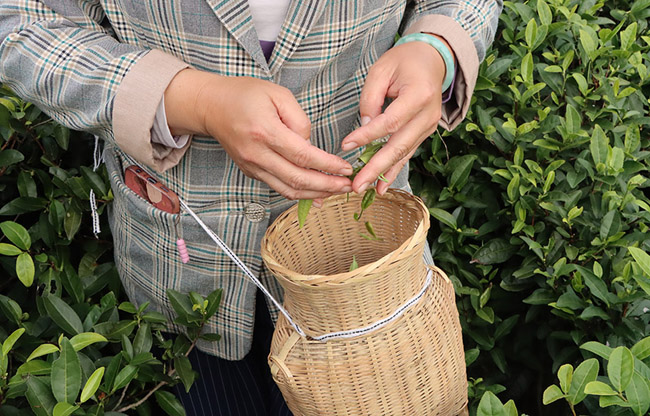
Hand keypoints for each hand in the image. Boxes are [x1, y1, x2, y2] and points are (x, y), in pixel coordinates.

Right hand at [164, 69, 352, 199]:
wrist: (211, 106)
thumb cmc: (245, 95)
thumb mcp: (278, 94)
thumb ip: (299, 120)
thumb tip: (311, 145)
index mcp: (265, 131)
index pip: (302, 155)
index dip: (327, 166)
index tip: (345, 168)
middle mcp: (256, 154)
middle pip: (296, 179)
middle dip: (326, 186)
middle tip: (347, 186)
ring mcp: (252, 166)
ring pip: (287, 189)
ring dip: (315, 194)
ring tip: (337, 192)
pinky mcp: (251, 171)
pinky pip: (278, 187)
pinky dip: (299, 192)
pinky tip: (316, 192)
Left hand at [340, 37, 450, 194]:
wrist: (433, 60)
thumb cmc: (404, 61)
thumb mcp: (382, 70)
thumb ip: (371, 99)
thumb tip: (364, 128)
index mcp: (419, 94)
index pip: (390, 122)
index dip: (367, 136)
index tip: (346, 145)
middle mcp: (428, 115)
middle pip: (399, 145)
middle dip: (376, 167)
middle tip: (356, 184)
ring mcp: (429, 126)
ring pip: (404, 153)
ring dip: (383, 173)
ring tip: (364, 189)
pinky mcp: (425, 133)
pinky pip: (407, 153)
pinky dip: (393, 170)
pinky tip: (381, 186)